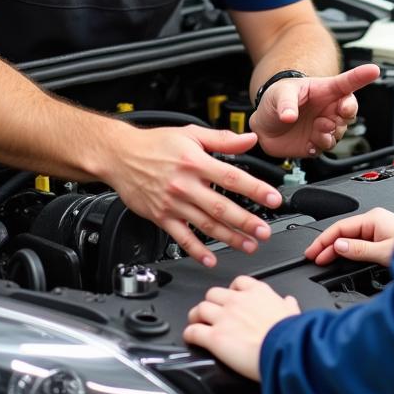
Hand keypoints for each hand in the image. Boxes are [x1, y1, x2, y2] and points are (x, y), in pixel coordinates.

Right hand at [106, 124, 282, 266]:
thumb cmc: (155, 143)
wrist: (120, 155)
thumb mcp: (191, 134)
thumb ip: (223, 139)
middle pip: (221, 207)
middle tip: (265, 232)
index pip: (232, 177)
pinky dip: (197, 250)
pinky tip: (210, 258)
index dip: (255, 189)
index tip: (273, 198)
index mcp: (196, 162)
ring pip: (205, 225)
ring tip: (248, 245)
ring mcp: (172, 204)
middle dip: (246, 222)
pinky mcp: (161, 217)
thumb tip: (250, 139)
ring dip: (229, 238)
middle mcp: (185, 185)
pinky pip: (181, 238)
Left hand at [184, 275, 299, 380]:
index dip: (232, 290)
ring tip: (197, 324)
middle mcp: (237, 301)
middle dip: (211, 303)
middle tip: (212, 314)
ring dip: (196, 317)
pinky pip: (193, 331)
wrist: (284, 350)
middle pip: (213, 293)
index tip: (231, 298)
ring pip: (200, 308)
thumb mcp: (293, 313)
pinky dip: (190, 335)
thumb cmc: (289, 334)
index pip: (238, 282)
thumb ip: (288, 305)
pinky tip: (192, 339)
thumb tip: (288, 302)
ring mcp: (224, 317)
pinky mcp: (215, 337)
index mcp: (257, 292)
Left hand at [250, 63, 379, 157]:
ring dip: (330, 133)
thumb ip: (286, 103)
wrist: (264, 124)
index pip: (346, 83)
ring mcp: (323, 127)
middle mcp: (328, 109)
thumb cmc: (277, 99)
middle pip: (349, 112)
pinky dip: (319, 147)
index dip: (361, 76)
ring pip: (339, 133)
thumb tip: (289, 116)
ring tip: (316, 129)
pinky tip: (309, 143)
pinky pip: (325, 148)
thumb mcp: (279, 93)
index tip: (374, 70)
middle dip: (346, 114)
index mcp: (324, 91)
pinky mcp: (316, 144)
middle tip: (335, 115)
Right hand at [304, 207, 393, 266]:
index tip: (312, 253)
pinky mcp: (384, 238)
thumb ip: (360, 250)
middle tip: (313, 259)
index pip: (340, 228)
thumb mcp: (385, 252)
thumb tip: (338, 247)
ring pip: (351, 238)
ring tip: (324, 260)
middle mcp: (376, 221)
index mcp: (374, 218)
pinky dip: (349, 251)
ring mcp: (380, 229)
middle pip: (344, 232)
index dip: (323, 241)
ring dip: (337, 249)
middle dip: (327, 245)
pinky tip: (343, 258)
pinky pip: (360, 242)